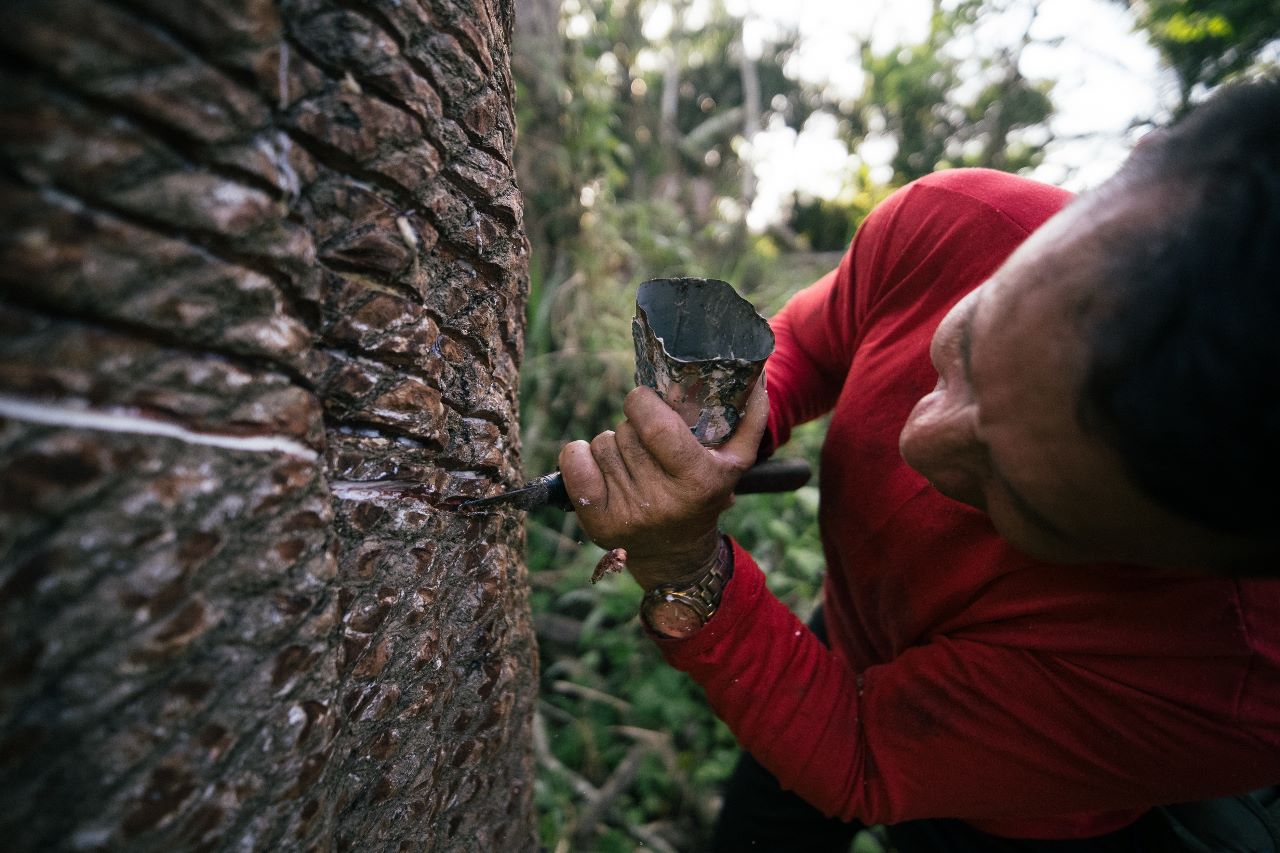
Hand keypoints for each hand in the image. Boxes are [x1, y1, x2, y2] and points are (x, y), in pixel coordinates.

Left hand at [558, 377, 768, 590]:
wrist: (676, 554)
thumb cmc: (703, 493)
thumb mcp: (734, 462)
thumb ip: (751, 421)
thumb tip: (758, 380)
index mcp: (699, 480)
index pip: (656, 424)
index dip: (643, 402)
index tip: (645, 401)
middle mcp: (662, 501)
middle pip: (626, 432)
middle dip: (632, 427)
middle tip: (646, 445)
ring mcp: (628, 515)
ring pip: (601, 444)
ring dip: (612, 445)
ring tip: (631, 463)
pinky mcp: (599, 525)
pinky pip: (574, 466)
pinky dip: (577, 456)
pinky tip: (595, 465)